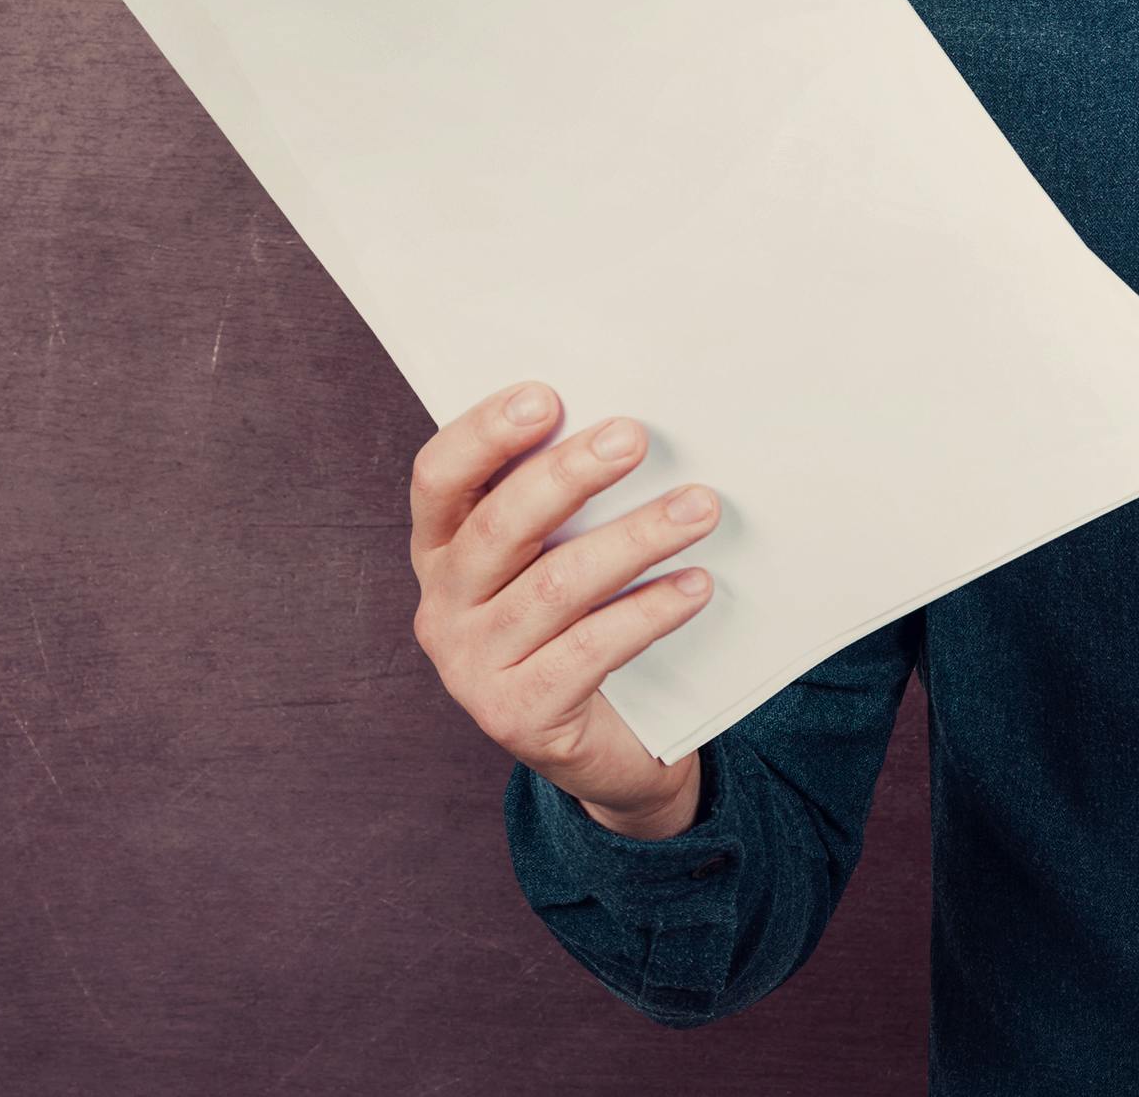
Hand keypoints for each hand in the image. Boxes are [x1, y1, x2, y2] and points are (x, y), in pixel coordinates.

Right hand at [407, 383, 725, 837]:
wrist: (604, 744)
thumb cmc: (584, 622)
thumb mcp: (561, 554)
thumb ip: (567, 502)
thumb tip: (628, 424)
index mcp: (440, 549)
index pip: (438, 478)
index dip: (484, 433)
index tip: (545, 396)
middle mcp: (442, 606)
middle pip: (498, 526)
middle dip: (569, 476)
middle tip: (634, 438)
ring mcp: (471, 666)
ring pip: (555, 586)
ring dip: (634, 538)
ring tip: (699, 508)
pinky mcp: (516, 715)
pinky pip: (590, 649)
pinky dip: (649, 611)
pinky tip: (696, 585)